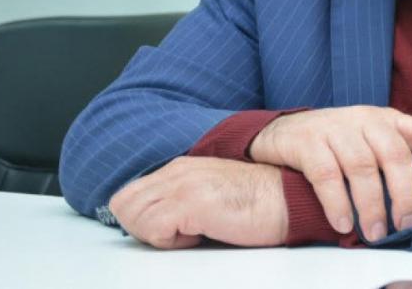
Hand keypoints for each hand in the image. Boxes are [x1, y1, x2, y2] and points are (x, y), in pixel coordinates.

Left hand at [108, 156, 286, 248]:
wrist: (288, 199)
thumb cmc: (257, 203)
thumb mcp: (210, 193)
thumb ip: (181, 199)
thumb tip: (154, 223)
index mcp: (179, 168)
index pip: (128, 196)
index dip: (140, 220)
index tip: (168, 231)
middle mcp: (178, 172)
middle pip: (124, 205)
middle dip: (142, 229)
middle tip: (175, 236)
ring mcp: (185, 185)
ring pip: (132, 216)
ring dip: (155, 234)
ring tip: (189, 234)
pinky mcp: (194, 202)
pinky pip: (154, 229)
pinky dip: (171, 242)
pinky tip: (199, 236)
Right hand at [249, 106, 411, 240]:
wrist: (282, 131)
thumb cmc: (336, 144)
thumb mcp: (370, 143)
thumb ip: (394, 162)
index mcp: (389, 120)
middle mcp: (367, 119)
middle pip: (395, 156)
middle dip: (405, 195)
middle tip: (407, 226)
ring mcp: (336, 127)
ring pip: (362, 167)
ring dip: (371, 206)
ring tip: (376, 234)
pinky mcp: (308, 140)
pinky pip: (327, 174)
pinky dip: (337, 203)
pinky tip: (343, 224)